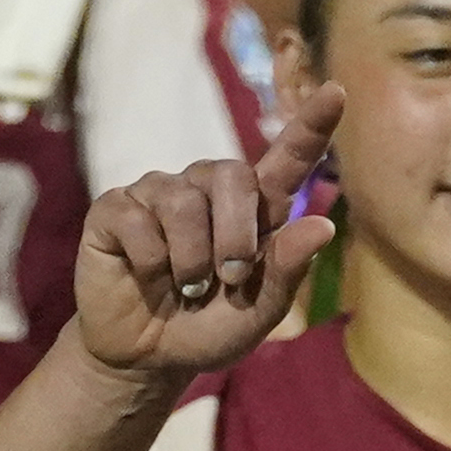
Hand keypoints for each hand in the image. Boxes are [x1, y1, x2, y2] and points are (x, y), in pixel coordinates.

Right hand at [68, 86, 337, 385]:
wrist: (145, 358)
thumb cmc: (206, 329)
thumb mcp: (256, 314)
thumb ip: (286, 273)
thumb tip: (322, 227)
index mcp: (253, 209)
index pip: (288, 158)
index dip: (311, 126)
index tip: (335, 93)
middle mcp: (207, 188)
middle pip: (232, 174)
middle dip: (236, 236)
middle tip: (229, 279)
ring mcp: (158, 193)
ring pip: (183, 203)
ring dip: (190, 260)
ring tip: (184, 287)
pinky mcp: (115, 208)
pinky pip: (137, 221)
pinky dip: (149, 262)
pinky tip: (146, 276)